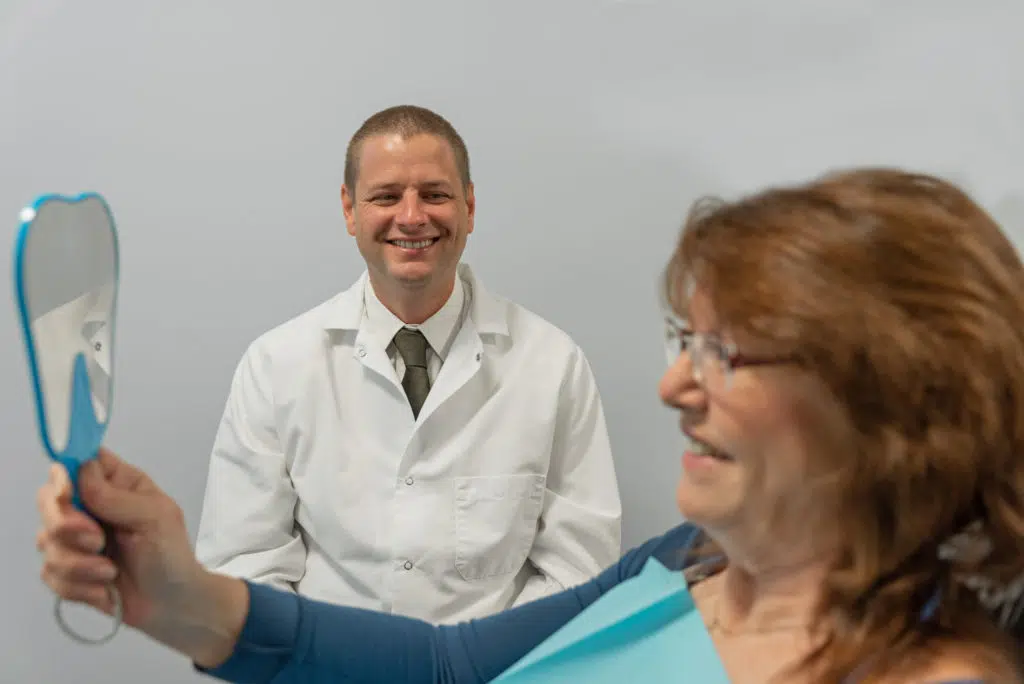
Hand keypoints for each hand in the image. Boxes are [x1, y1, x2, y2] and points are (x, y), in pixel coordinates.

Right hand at [36, 446, 247, 666]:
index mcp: (116, 484)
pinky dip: (79, 586)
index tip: (67, 493)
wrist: (170, 603)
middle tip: (97, 541)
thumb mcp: (154, 517)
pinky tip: (105, 589)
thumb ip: (116, 496)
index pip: (78, 461)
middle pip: (47, 499)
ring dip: (79, 563)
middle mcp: (90, 506)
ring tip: (110, 572)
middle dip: (66, 526)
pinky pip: (50, 573)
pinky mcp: (67, 569)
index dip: (64, 474)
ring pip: (45, 541)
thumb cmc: (171, 554)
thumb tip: (82, 470)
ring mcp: (75, 538)